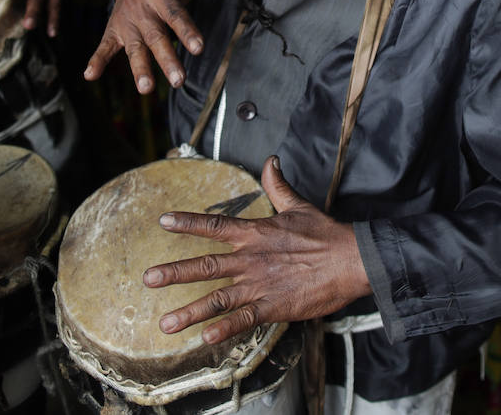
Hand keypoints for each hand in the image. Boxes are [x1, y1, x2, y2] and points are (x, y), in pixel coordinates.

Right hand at [84, 0, 223, 92]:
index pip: (175, 15)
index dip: (187, 30)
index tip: (199, 48)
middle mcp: (142, 10)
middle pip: (156, 37)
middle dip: (167, 59)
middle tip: (179, 80)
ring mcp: (127, 23)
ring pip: (135, 48)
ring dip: (140, 68)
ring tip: (146, 88)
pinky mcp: (114, 32)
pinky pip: (104, 46)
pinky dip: (97, 60)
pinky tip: (89, 75)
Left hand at [142, 156, 370, 344]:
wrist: (352, 260)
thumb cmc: (326, 234)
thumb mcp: (298, 205)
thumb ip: (278, 185)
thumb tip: (270, 161)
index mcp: (255, 233)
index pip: (214, 225)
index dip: (188, 222)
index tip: (163, 221)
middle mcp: (251, 259)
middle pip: (205, 265)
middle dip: (174, 272)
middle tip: (148, 278)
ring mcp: (260, 284)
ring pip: (217, 298)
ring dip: (190, 311)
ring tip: (166, 323)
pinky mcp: (274, 306)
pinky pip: (244, 320)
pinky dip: (224, 329)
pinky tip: (206, 338)